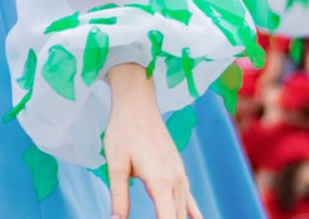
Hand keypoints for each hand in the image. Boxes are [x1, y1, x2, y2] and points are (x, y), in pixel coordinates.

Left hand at [103, 64, 200, 218]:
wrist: (137, 102)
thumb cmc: (122, 130)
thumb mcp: (115, 165)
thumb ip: (119, 198)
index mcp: (161, 181)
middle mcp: (176, 181)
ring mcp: (180, 176)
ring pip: (184, 212)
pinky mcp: (178, 171)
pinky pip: (189, 200)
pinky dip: (193, 216)